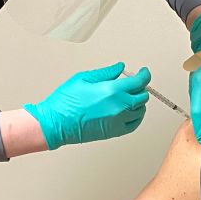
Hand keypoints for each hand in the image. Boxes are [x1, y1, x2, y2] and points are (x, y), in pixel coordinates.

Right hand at [24, 63, 150, 149]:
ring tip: (130, 96)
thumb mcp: (84, 78)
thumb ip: (106, 73)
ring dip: (138, 102)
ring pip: (141, 110)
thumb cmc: (65, 102)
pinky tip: (131, 111)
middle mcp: (119, 107)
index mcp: (112, 91)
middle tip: (133, 83)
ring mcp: (118, 121)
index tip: (143, 72)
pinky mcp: (115, 132)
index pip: (139, 81)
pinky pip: (135, 124)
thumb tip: (120, 68)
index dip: (144, 74)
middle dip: (140, 87)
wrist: (56, 123)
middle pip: (142, 96)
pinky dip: (137, 116)